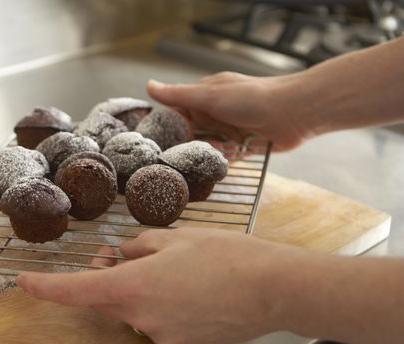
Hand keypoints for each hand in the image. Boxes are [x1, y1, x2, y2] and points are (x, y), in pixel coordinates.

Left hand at [17, 228, 304, 343]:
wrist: (273, 288)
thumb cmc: (227, 255)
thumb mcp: (178, 238)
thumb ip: (140, 247)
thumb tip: (124, 255)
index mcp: (135, 286)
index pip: (78, 289)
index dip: (47, 287)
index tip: (25, 282)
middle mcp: (143, 318)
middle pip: (111, 298)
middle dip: (112, 277)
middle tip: (127, 254)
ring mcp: (164, 337)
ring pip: (139, 310)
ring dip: (146, 290)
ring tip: (182, 271)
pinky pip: (162, 322)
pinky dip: (167, 305)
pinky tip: (194, 290)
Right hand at [147, 73, 309, 150]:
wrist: (294, 112)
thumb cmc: (252, 98)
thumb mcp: (210, 96)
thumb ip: (179, 95)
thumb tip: (149, 86)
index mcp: (205, 96)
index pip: (179, 115)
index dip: (175, 129)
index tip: (174, 140)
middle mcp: (216, 112)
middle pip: (193, 135)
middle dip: (196, 144)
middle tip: (205, 145)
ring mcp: (229, 129)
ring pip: (208, 148)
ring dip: (215, 151)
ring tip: (228, 146)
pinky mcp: (242, 146)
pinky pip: (226, 157)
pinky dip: (229, 157)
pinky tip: (238, 151)